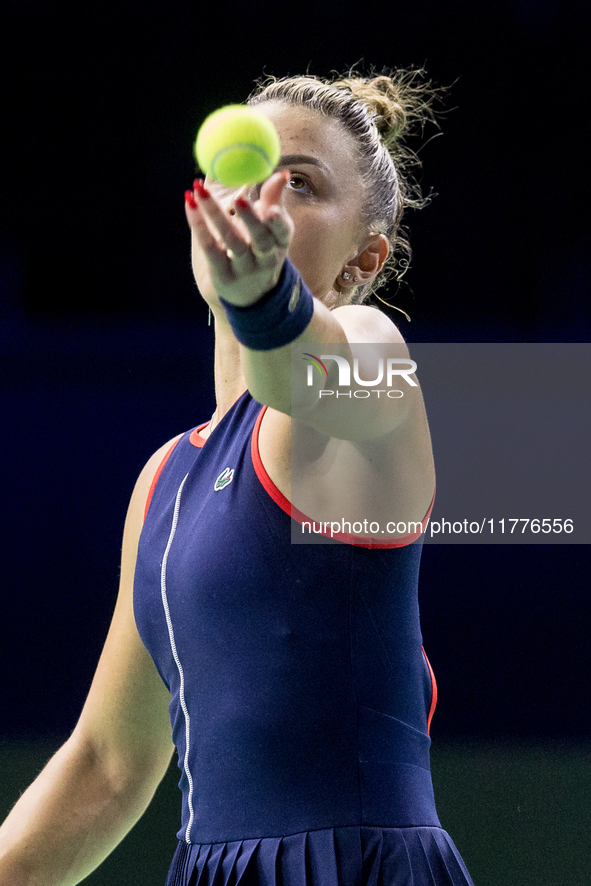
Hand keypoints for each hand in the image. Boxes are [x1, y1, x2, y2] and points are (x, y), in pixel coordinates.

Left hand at [185, 170, 293, 306]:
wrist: (251, 295)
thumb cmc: (261, 251)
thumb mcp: (273, 231)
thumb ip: (273, 200)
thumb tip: (281, 173)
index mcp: (280, 243)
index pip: (282, 232)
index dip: (277, 221)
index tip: (271, 209)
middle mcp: (265, 258)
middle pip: (260, 239)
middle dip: (250, 219)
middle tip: (237, 197)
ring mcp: (244, 269)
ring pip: (232, 242)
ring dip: (215, 215)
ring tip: (200, 190)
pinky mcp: (223, 274)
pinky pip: (210, 248)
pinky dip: (199, 225)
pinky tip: (190, 204)